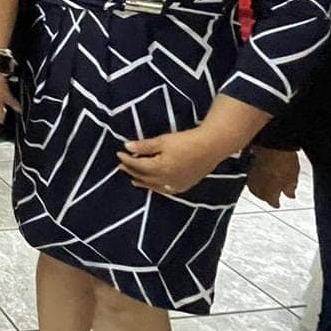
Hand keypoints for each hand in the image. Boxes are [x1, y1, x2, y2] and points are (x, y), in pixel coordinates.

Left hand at [117, 127, 232, 195]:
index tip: (119, 153)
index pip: (137, 166)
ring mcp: (176, 185)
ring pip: (153, 185)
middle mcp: (166, 180)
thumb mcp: (163, 141)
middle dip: (132, 171)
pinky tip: (153, 185)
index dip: (127, 159)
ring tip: (133, 179)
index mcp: (159, 168)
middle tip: (122, 165)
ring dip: (142, 181)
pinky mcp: (184, 186)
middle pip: (144, 177)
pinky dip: (156, 187)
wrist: (211, 147)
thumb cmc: (187, 141)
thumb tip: (127, 146)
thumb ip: (144, 146)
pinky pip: (165, 190)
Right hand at [246, 146, 299, 208]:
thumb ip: (290, 189)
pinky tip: (261, 173)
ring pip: (254, 185)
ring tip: (266, 184)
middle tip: (272, 194)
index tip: (278, 203)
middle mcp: (256, 187)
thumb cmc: (283, 161)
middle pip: (260, 195)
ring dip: (260, 186)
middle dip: (266, 196)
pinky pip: (251, 175)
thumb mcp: (293, 177)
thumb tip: (290, 195)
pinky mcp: (246, 165)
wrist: (272, 143)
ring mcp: (250, 176)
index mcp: (269, 193)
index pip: (272, 202)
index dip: (276, 203)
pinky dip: (256, 176)